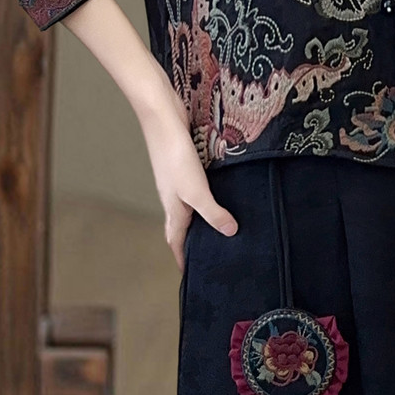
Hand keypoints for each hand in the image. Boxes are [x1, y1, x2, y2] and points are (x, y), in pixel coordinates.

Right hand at [138, 103, 238, 273]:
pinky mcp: (186, 164)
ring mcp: (179, 180)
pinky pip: (196, 188)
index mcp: (174, 209)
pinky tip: (221, 190)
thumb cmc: (175, 157)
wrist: (163, 119)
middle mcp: (174, 197)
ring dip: (201, 218)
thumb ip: (213, 212)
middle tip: (211, 253)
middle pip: (182, 226)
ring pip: (189, 207)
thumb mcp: (196, 190)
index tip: (192, 276)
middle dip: (192, 242)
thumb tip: (230, 234)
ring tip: (221, 225)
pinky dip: (207, 196)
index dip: (182, 259)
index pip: (176, 242)